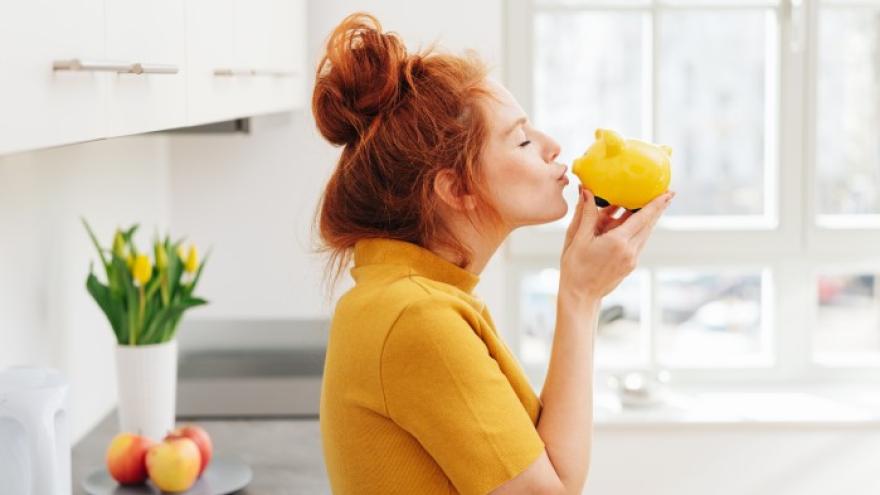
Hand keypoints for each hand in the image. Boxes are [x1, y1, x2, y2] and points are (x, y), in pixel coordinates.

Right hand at [559, 186, 674, 304]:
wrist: (580, 295)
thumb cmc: (574, 268)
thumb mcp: (577, 238)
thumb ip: (585, 214)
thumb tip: (587, 192)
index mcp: (617, 242)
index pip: (643, 218)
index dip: (656, 204)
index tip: (669, 193)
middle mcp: (629, 251)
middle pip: (649, 225)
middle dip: (658, 208)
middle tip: (668, 193)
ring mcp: (632, 259)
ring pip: (645, 234)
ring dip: (649, 219)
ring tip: (654, 205)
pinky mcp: (630, 265)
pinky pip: (638, 243)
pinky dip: (639, 230)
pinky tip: (635, 224)